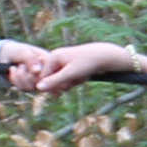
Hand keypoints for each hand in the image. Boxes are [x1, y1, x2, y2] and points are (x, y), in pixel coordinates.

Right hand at [13, 40, 140, 95]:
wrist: (107, 56)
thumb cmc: (90, 62)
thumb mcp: (73, 74)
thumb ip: (56, 82)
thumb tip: (39, 90)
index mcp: (51, 58)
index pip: (41, 80)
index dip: (51, 88)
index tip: (65, 87)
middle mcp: (53, 60)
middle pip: (48, 83)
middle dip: (61, 86)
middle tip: (75, 82)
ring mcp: (61, 64)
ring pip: (58, 85)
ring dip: (68, 86)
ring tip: (80, 79)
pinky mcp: (68, 69)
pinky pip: (65, 83)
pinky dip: (72, 84)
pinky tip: (82, 79)